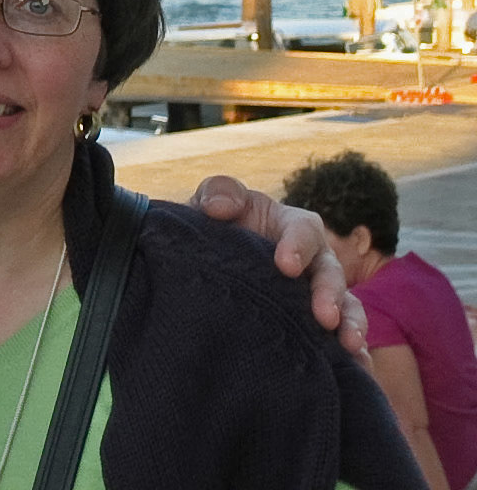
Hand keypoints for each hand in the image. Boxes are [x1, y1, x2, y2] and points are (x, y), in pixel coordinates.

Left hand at [188, 175, 368, 362]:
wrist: (207, 266)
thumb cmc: (214, 228)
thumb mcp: (210, 204)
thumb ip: (218, 193)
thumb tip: (221, 206)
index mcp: (291, 226)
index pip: (305, 231)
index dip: (298, 245)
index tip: (284, 265)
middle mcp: (313, 260)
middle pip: (331, 272)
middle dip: (331, 294)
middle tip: (325, 318)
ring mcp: (317, 295)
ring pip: (346, 307)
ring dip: (352, 325)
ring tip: (350, 347)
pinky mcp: (316, 326)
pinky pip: (341, 341)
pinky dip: (353, 357)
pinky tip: (358, 374)